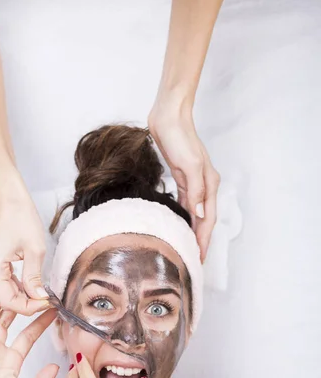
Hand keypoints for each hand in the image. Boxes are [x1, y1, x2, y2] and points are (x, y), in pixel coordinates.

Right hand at [0, 173, 48, 314]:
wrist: (9, 198)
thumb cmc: (21, 216)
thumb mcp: (35, 250)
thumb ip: (35, 278)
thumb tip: (40, 299)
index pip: (8, 301)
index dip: (28, 307)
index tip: (46, 303)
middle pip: (5, 297)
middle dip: (27, 301)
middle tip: (47, 300)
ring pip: (4, 290)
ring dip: (23, 294)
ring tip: (42, 293)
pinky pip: (2, 280)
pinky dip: (17, 285)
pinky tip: (31, 285)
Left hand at [149, 103, 219, 260]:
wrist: (168, 117)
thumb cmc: (179, 138)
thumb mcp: (189, 165)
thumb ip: (195, 191)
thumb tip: (200, 215)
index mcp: (209, 185)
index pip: (207, 220)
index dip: (203, 240)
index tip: (199, 258)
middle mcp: (204, 186)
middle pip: (203, 220)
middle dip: (200, 240)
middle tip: (193, 260)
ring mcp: (193, 183)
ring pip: (194, 214)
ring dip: (192, 231)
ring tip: (186, 248)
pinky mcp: (182, 179)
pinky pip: (185, 204)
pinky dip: (183, 217)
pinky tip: (178, 226)